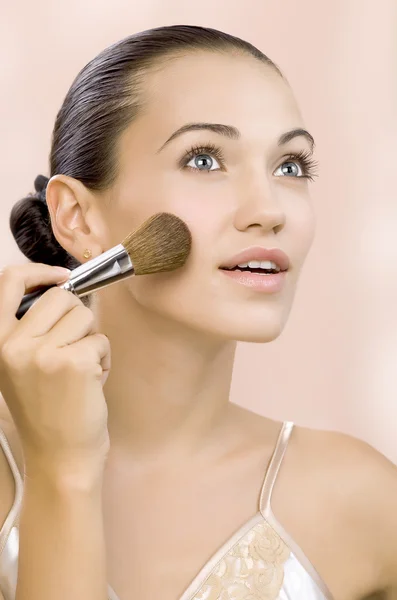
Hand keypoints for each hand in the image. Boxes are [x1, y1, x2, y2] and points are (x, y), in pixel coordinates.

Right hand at [0, 263, 110, 480]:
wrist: (60, 457)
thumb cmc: (46, 411)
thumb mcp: (19, 366)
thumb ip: (31, 329)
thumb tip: (62, 288)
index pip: (8, 282)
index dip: (38, 271)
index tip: (60, 276)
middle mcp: (13, 345)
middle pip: (62, 297)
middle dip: (77, 318)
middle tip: (75, 348)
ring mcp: (43, 354)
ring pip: (85, 316)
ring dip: (90, 340)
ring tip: (80, 370)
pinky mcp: (74, 363)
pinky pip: (100, 340)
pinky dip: (104, 358)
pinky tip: (92, 382)